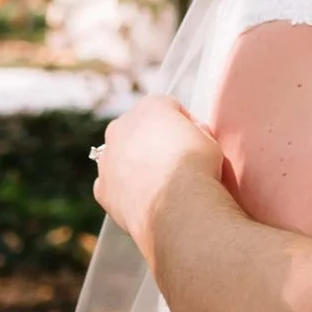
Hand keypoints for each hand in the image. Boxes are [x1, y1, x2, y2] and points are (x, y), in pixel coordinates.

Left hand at [94, 96, 225, 260]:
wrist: (177, 203)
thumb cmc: (196, 167)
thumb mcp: (208, 139)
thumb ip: (195, 132)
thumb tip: (190, 135)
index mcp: (150, 107)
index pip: (169, 109)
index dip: (184, 126)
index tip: (194, 142)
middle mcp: (121, 126)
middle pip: (138, 130)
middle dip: (153, 142)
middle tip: (174, 163)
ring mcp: (108, 158)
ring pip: (121, 158)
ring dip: (136, 166)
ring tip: (160, 186)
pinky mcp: (103, 187)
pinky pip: (114, 185)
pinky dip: (127, 191)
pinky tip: (147, 201)